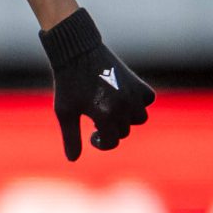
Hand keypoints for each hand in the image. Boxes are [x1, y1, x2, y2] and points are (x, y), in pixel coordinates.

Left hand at [41, 8, 154, 160]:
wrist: (78, 52)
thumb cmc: (68, 83)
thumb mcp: (65, 112)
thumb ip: (70, 138)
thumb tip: (73, 159)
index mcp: (104, 115)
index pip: (111, 142)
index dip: (100, 142)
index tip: (91, 134)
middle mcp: (122, 106)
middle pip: (124, 131)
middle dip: (110, 129)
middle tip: (95, 118)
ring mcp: (132, 93)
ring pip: (140, 118)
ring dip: (126, 118)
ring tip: (111, 110)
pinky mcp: (137, 82)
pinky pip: (148, 100)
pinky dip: (139, 102)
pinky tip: (124, 99)